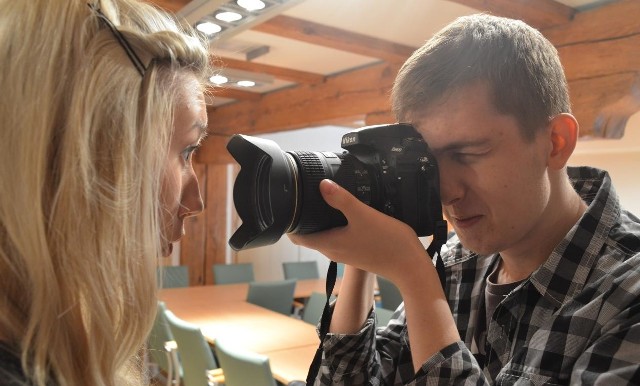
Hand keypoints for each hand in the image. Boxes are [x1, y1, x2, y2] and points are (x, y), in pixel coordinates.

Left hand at [288, 179, 429, 282]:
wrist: (410, 265)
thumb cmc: (387, 243)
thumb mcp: (363, 215)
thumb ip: (341, 199)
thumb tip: (322, 185)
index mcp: (328, 244)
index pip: (297, 237)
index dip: (289, 222)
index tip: (289, 204)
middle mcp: (333, 250)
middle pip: (308, 234)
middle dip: (303, 217)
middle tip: (304, 195)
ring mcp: (345, 252)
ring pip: (324, 234)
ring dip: (320, 220)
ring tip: (323, 199)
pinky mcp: (357, 250)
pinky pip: (339, 236)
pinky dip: (336, 224)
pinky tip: (346, 211)